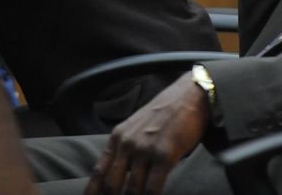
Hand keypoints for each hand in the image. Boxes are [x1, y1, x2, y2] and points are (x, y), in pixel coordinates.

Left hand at [86, 75, 209, 194]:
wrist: (189, 96)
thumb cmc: (164, 114)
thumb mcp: (136, 128)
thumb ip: (125, 149)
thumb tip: (120, 176)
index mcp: (118, 137)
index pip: (98, 171)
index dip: (92, 191)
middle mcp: (127, 144)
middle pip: (111, 184)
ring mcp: (145, 150)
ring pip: (132, 190)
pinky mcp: (164, 155)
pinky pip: (152, 188)